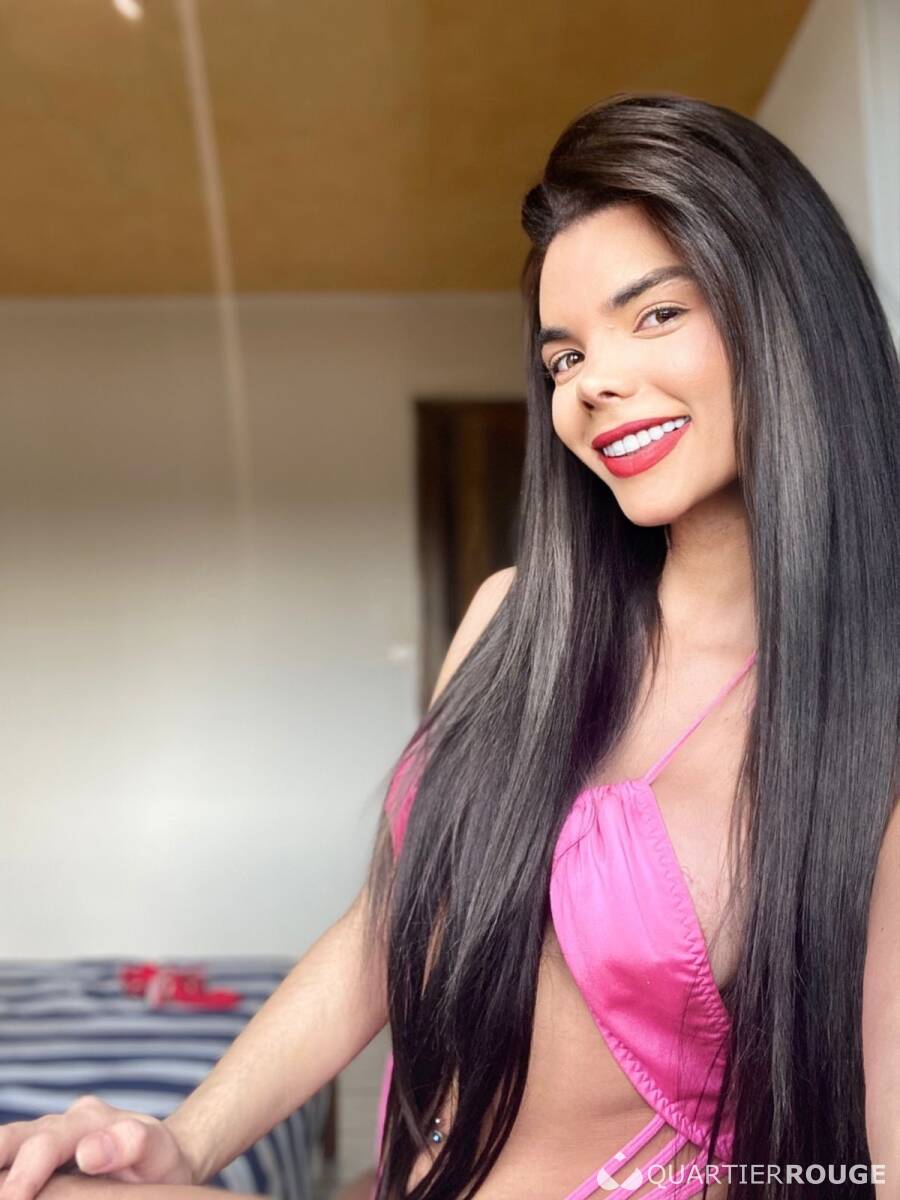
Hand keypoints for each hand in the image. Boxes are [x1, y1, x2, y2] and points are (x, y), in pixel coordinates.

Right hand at [0, 1096, 196, 1199]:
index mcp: (89, 1119)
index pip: (46, 1144)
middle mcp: (63, 1124)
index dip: (26, 1175)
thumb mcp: (159, 1151)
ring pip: (9, 1147)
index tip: (14, 1199)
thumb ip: (134, 1142)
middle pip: (15, 1140)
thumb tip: (87, 1152)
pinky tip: (6, 1189)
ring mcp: (47, 1140)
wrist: (163, 1159)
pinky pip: (12, 1163)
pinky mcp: (40, 1160)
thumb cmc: (160, 1160)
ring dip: (0, 1169)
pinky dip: (5, 1173)